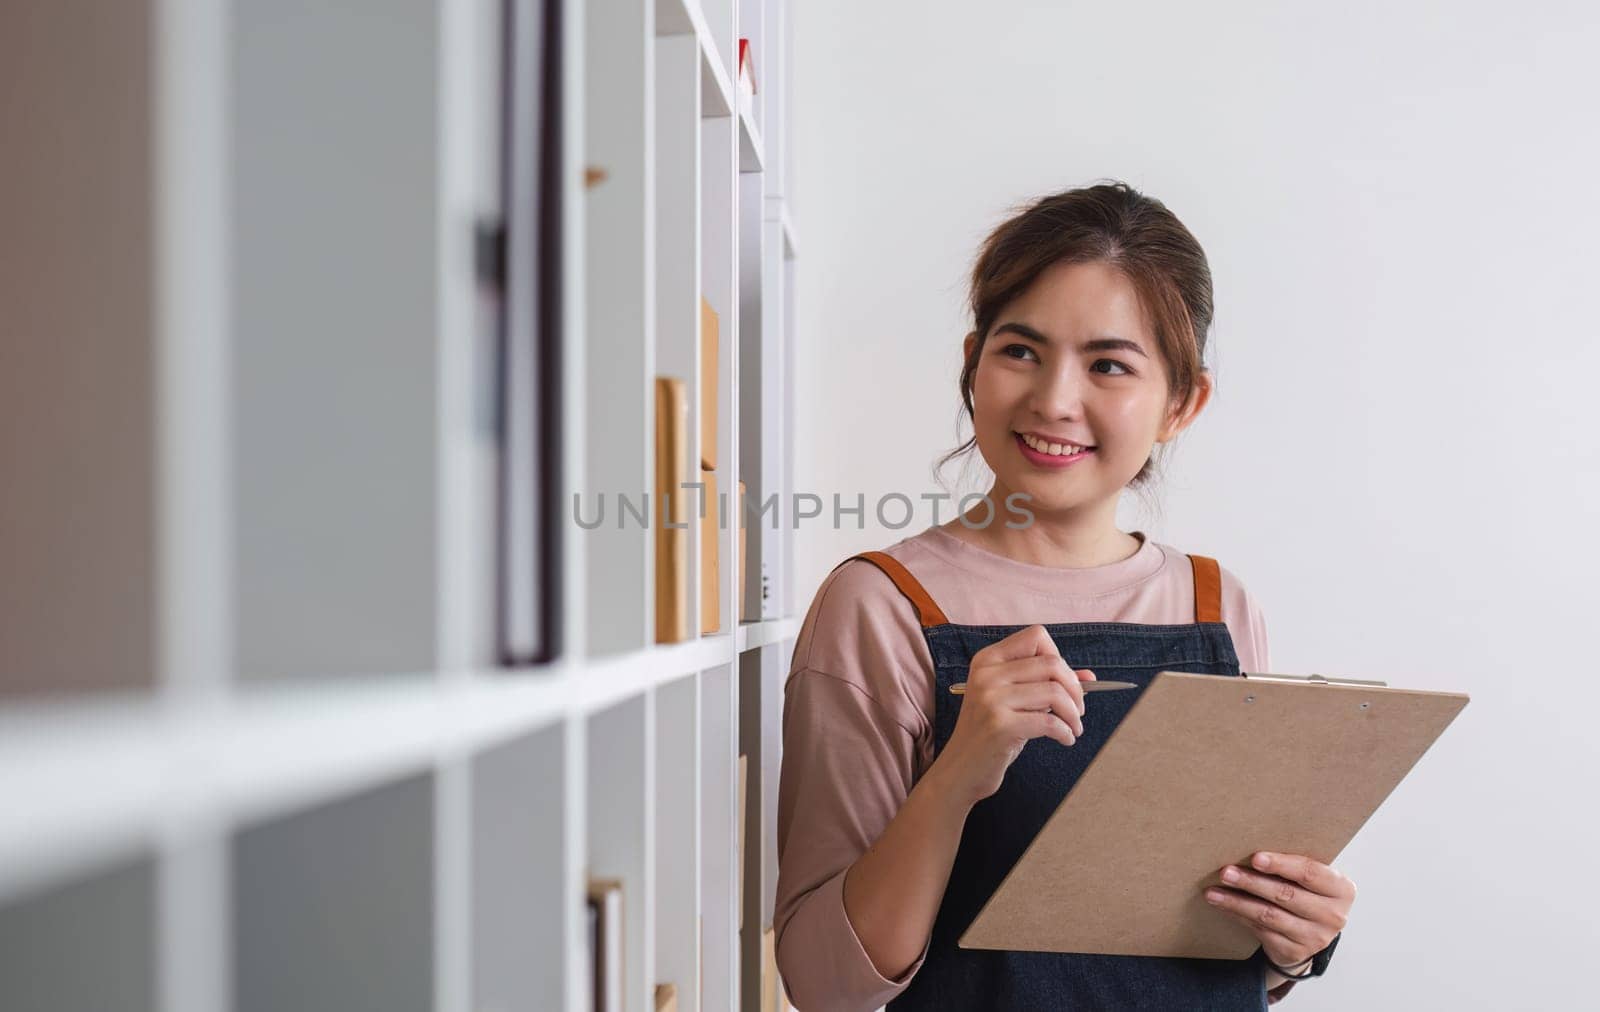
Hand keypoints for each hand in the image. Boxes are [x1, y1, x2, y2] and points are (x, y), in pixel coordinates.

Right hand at [928, 624, 1095, 808]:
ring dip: (1073, 714)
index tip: (1063, 681)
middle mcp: (987, 674)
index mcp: (988, 660)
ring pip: (1054, 692)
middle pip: (1051, 663)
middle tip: (1077, 710)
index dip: (1058, 657)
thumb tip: (1089, 676)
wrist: (961, 768)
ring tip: (1073, 728)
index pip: (1036, 637)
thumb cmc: (991, 733)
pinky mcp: (999, 726)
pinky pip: (1050, 722)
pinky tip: (1065, 739)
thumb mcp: (1015, 701)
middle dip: (1074, 688)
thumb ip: (1046, 684)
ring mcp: (991, 699)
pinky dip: (1066, 732)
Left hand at [1203, 851, 1354, 971]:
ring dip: (1237, 902)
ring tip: (1214, 892)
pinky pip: (1261, 930)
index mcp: (1341, 889)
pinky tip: (1223, 906)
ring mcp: (1315, 937)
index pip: (1310, 873)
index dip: (1281, 864)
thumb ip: (1293, 864)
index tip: (1255, 858)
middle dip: (1252, 882)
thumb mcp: (1310, 879)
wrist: (1309, 933)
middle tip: (1225, 872)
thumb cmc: (1306, 893)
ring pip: (1269, 915)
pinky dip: (1238, 915)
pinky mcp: (1295, 951)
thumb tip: (1249, 843)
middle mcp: (1333, 915)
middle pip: (1286, 894)